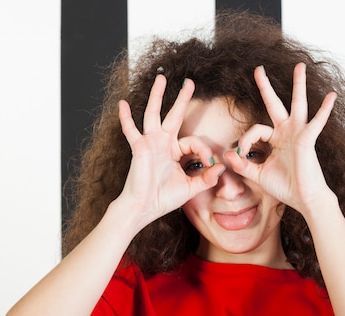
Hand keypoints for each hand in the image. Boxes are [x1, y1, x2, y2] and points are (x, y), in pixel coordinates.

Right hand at [118, 75, 224, 225]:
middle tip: (189, 82)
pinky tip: (123, 104)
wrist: (143, 208)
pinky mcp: (139, 148)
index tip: (209, 163)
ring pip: (154, 114)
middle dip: (182, 99)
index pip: (192, 141)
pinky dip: (126, 118)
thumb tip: (221, 167)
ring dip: (157, 96)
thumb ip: (206, 178)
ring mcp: (150, 143)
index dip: (203, 150)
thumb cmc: (163, 199)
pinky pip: (131, 130)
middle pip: (173, 115)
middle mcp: (162, 144)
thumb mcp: (191, 188)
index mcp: (174, 152)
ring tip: (161, 78)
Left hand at [225, 63, 336, 213]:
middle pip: (275, 104)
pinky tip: (332, 96)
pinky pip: (317, 122)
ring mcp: (299, 134)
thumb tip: (226, 154)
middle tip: (258, 69)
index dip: (246, 139)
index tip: (241, 153)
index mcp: (276, 139)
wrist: (303, 198)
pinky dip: (325, 110)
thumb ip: (242, 164)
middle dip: (266, 87)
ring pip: (298, 104)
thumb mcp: (257, 174)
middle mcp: (288, 132)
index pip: (256, 129)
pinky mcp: (308, 140)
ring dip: (299, 85)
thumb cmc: (285, 187)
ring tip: (300, 66)